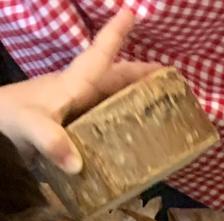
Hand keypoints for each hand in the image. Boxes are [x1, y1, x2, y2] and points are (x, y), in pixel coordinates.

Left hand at [0, 11, 156, 173]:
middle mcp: (78, 94)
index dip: (115, 35)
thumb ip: (51, 140)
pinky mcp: (72, 128)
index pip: (100, 56)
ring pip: (112, 100)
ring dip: (135, 100)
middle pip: (115, 79)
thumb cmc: (10, 117)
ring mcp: (75, 111)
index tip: (132, 13)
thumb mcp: (30, 125)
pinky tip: (132, 139)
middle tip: (170, 79)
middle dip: (141, 75)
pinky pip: (104, 123)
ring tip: (160, 108)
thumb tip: (77, 164)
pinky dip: (121, 125)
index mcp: (74, 85)